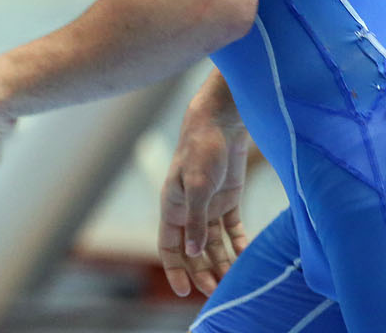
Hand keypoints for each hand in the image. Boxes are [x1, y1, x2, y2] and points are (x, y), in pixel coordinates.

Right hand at [159, 95, 251, 296]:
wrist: (221, 123)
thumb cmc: (202, 150)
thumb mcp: (198, 185)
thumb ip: (196, 220)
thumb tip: (194, 251)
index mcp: (172, 206)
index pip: (169, 246)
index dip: (174, 269)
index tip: (184, 292)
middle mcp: (188, 210)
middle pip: (193, 250)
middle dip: (202, 272)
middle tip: (217, 292)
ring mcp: (208, 205)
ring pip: (213, 243)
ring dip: (222, 261)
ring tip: (234, 281)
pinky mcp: (227, 199)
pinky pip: (231, 229)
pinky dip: (238, 243)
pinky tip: (247, 256)